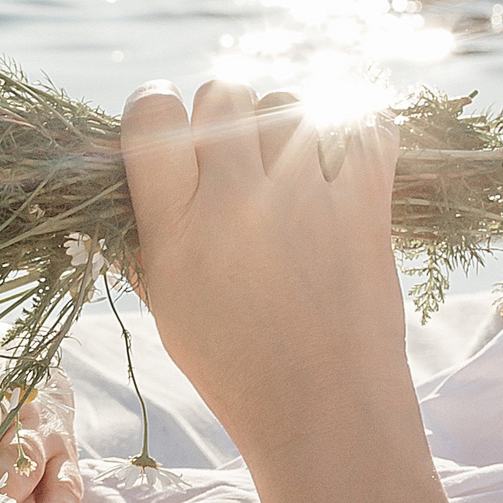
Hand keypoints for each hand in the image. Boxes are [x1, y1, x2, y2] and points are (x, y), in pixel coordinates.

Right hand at [118, 80, 410, 466]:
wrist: (323, 410)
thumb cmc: (232, 362)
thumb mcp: (164, 300)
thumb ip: (147, 230)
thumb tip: (136, 167)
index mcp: (174, 229)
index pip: (151, 116)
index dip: (154, 104)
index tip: (165, 122)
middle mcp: (235, 203)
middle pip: (223, 92)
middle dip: (223, 111)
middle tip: (233, 152)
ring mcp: (305, 199)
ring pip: (290, 101)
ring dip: (286, 123)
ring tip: (289, 165)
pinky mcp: (366, 205)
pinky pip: (362, 123)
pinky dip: (352, 133)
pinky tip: (338, 162)